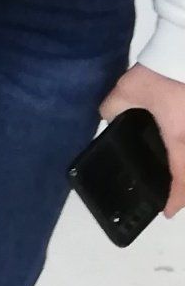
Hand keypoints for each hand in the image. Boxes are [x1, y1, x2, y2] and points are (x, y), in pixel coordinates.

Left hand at [101, 64, 184, 216]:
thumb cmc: (163, 73)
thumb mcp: (129, 90)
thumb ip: (114, 107)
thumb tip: (107, 116)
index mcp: (181, 140)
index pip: (182, 181)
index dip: (175, 200)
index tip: (167, 211)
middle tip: (176, 196)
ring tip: (181, 174)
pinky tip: (182, 145)